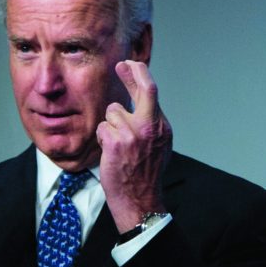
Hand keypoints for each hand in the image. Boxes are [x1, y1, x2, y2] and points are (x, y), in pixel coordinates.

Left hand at [96, 60, 171, 234]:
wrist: (140, 201)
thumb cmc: (145, 175)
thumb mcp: (157, 146)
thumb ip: (150, 123)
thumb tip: (141, 100)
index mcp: (162, 127)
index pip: (151, 93)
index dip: (140, 76)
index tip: (131, 66)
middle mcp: (151, 126)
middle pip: (144, 88)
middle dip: (132, 73)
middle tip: (122, 65)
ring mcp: (134, 133)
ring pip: (113, 112)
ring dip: (110, 125)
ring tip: (117, 145)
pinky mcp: (117, 141)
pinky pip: (103, 127)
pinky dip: (103, 138)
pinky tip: (110, 152)